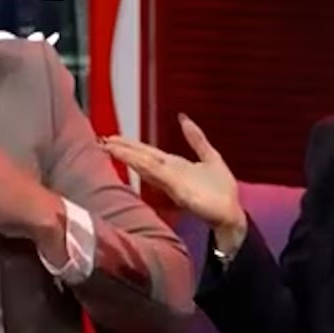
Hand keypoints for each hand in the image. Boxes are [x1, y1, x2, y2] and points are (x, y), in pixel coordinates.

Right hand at [101, 114, 246, 251]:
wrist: (232, 214)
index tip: (111, 137)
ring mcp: (172, 182)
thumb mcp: (210, 157)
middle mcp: (169, 174)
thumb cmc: (221, 191)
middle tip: (101, 140)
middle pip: (142, 158)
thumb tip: (183, 118)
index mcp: (174, 165)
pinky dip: (147, 168)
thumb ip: (196, 138)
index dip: (130, 144)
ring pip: (146, 165)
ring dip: (129, 156)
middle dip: (123, 149)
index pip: (147, 152)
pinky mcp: (180, 191)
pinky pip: (161, 176)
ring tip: (110, 147)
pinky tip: (136, 161)